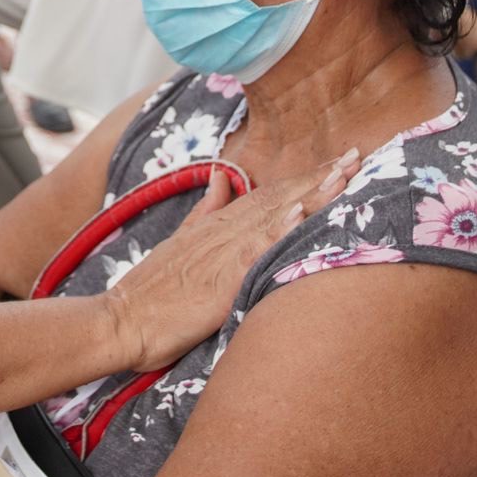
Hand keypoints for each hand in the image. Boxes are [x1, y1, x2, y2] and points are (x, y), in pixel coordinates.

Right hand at [104, 151, 364, 371]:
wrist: (119, 320)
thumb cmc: (151, 292)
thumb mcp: (180, 241)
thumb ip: (206, 210)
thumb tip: (224, 178)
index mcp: (217, 225)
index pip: (270, 194)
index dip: (306, 178)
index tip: (339, 162)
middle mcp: (223, 232)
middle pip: (280, 198)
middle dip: (319, 178)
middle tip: (357, 156)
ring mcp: (221, 253)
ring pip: (274, 217)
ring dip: (311, 195)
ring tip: (343, 175)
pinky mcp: (220, 281)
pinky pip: (254, 251)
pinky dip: (278, 230)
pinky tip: (302, 214)